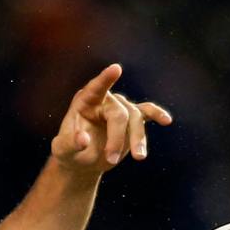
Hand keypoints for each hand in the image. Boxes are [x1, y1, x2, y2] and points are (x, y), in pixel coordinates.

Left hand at [50, 63, 172, 175]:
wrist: (83, 161)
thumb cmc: (70, 152)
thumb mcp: (63, 150)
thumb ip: (70, 143)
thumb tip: (84, 140)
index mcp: (85, 101)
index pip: (96, 87)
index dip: (106, 79)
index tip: (116, 69)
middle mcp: (105, 101)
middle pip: (120, 113)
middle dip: (118, 137)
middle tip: (110, 160)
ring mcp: (120, 108)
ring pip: (136, 118)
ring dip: (138, 138)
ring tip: (138, 157)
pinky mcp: (132, 120)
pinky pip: (147, 113)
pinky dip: (157, 115)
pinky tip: (166, 120)